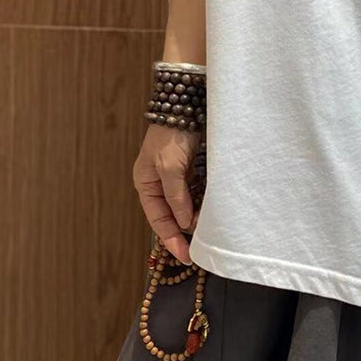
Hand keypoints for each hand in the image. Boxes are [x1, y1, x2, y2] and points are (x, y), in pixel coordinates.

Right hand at [133, 124, 202, 263]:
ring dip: (197, 218)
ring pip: (186, 207)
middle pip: (172, 216)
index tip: (185, 256)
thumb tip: (185, 222)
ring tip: (210, 229)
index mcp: (146, 185)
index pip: (158, 220)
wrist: (187, 104)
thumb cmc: (172, 134)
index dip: (171, 239)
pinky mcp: (191, 170)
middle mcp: (159, 184)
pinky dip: (204, 203)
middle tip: (202, 246)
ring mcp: (176, 177)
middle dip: (186, 231)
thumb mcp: (170, 167)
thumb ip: (176, 196)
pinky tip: (214, 210)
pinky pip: (198, 194)